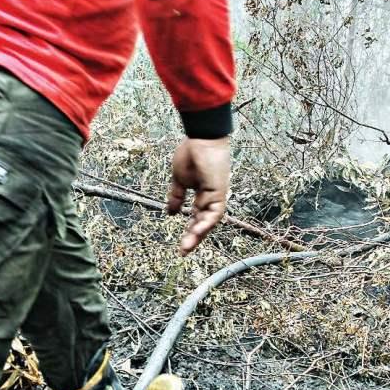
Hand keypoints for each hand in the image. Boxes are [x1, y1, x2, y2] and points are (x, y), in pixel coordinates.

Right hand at [166, 137, 230, 255]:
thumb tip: (169, 213)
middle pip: (203, 223)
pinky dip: (206, 223)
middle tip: (183, 252)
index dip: (189, 231)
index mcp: (201, 194)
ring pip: (209, 221)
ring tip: (186, 247)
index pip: (196, 217)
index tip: (180, 244)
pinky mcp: (219, 191)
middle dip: (193, 238)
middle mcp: (210, 197)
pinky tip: (196, 232)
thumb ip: (176, 197)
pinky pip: (214, 212)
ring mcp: (216, 195)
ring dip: (198, 235)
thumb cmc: (191, 153)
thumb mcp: (179, 180)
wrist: (201, 137)